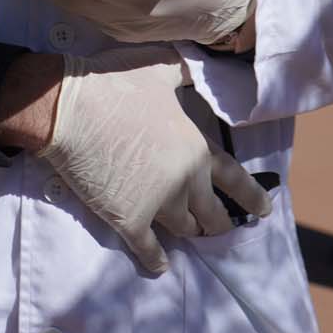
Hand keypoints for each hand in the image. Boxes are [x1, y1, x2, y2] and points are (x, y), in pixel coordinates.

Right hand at [38, 46, 272, 273]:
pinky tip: (161, 265)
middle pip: (212, 214)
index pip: (236, 180)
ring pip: (184, 230)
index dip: (252, 197)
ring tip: (188, 233)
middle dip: (218, 223)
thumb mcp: (160, 67)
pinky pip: (149, 250)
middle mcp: (186, 181)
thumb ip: (184, 75)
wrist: (69, 109)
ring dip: (188, 233)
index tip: (263, 210)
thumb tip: (196, 68)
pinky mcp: (129, 220)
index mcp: (197, 148)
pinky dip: (156, 260)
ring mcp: (158, 204)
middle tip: (218, 227)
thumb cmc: (115, 83)